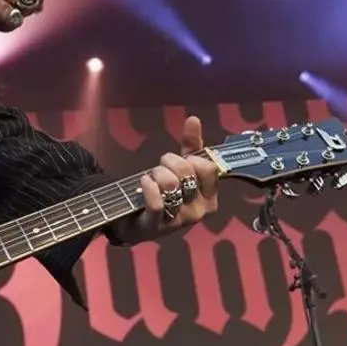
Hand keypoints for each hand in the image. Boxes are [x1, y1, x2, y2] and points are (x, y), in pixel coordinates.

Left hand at [110, 116, 219, 244]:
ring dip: (157, 173)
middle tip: (161, 168)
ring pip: (171, 185)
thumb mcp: (180, 170)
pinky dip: (148, 186)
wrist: (137, 222)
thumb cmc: (165, 194)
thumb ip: (191, 146)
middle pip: (187, 173)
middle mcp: (198, 211)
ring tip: (151, 177)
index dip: (192, 158)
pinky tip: (143, 182)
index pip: (210, 168)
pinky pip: (157, 202)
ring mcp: (178, 221)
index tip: (182, 161)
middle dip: (169, 162)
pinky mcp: (156, 226)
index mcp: (209, 198)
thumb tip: (193, 119)